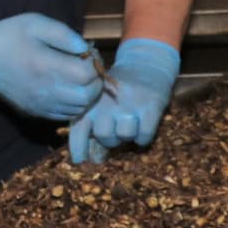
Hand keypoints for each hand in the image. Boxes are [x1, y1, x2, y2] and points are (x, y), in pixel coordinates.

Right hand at [0, 14, 104, 120]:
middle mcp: (45, 90)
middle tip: (87, 67)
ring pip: (79, 108)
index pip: (87, 74)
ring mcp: (40, 104)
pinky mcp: (36, 112)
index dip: (94, 63)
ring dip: (86, 94)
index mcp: (45, 65)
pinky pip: (65, 114)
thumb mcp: (35, 23)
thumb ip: (64, 34)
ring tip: (78, 77)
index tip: (87, 53)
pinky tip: (67, 88)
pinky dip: (74, 104)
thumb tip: (86, 48)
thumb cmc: (8, 36)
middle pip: (88, 96)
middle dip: (95, 81)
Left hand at [69, 39, 180, 161]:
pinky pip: (143, 136)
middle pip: (104, 136)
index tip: (79, 163)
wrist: (145, 65)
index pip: (79, 130)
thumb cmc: (117, 91)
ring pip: (125, 136)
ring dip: (128, 136)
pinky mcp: (149, 106)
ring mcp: (128, 104)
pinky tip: (142, 125)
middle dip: (110, 138)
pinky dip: (143, 137)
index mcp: (90, 102)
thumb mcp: (98, 101)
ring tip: (130, 124)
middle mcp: (107, 103)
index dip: (78, 150)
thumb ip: (89, 124)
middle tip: (116, 129)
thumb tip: (84, 159)